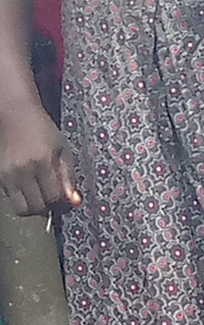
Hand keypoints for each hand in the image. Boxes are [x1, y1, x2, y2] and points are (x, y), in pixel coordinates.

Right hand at [0, 97, 79, 215]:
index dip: (62, 203)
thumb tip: (75, 202)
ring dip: (33, 207)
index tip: (65, 199)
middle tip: (52, 197)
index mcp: (42, 162)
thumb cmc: (42, 130)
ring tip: (40, 194)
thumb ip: (69, 177)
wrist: (15, 115)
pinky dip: (22, 199)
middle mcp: (23, 171)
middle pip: (37, 207)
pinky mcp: (0, 177)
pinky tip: (28, 186)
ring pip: (21, 209)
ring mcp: (9, 175)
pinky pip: (12, 200)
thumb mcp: (62, 149)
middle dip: (48, 207)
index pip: (53, 198)